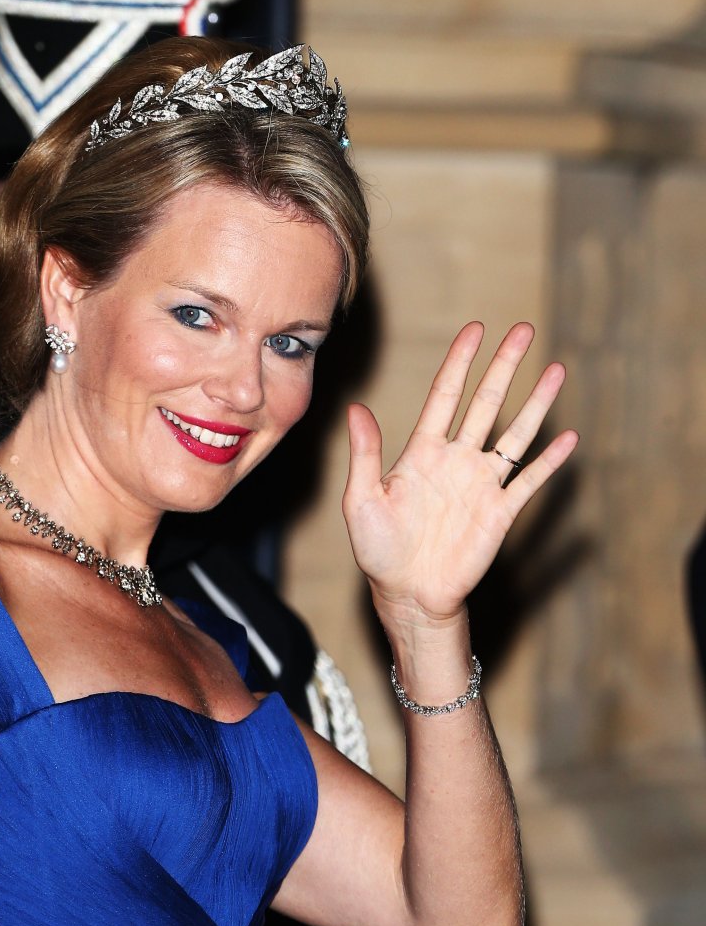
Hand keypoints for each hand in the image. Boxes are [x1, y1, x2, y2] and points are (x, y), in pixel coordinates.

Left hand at [341, 321, 577, 628]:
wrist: (407, 595)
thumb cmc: (378, 551)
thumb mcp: (361, 500)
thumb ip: (365, 454)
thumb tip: (356, 408)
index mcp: (422, 452)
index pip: (445, 395)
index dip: (460, 362)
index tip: (475, 330)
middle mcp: (456, 461)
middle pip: (486, 403)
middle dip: (505, 366)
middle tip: (524, 330)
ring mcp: (481, 484)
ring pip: (515, 434)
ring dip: (536, 403)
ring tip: (556, 370)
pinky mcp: (500, 513)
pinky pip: (529, 481)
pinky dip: (549, 461)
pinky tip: (568, 437)